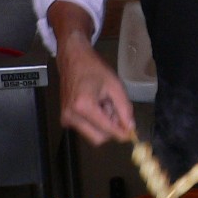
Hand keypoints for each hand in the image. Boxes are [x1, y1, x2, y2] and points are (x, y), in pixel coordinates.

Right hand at [49, 0, 134, 145]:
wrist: (73, 60)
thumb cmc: (95, 69)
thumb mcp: (115, 86)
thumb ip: (124, 108)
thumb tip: (130, 128)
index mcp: (84, 106)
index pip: (106, 130)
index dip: (121, 133)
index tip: (132, 133)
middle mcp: (71, 116)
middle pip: (98, 138)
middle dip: (111, 128)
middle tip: (116, 110)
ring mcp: (66, 119)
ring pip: (93, 135)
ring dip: (104, 125)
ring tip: (105, 104)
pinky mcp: (65, 119)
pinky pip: (86, 129)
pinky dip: (95, 122)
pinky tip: (97, 106)